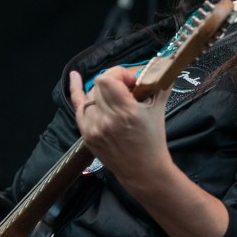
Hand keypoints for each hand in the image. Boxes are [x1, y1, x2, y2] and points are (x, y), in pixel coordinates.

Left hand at [68, 68, 173, 184]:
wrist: (143, 171)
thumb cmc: (153, 140)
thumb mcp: (159, 110)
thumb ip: (159, 84)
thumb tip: (161, 65)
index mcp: (126, 112)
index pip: (108, 79)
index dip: (119, 74)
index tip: (132, 82)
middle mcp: (106, 119)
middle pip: (99, 85)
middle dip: (114, 82)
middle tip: (127, 90)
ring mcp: (93, 128)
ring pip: (90, 95)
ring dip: (103, 92)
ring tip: (116, 98)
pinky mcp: (86, 135)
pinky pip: (77, 108)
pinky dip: (76, 91)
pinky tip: (74, 76)